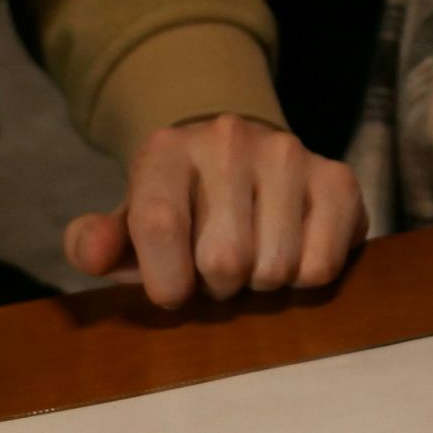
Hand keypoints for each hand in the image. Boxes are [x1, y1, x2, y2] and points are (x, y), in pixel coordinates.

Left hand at [64, 114, 367, 307]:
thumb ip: (95, 242)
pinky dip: (304, 280)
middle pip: (224, 259)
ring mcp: (289, 155)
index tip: (173, 292)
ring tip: (252, 263)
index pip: (160, 225)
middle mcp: (229, 139)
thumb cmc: (178, 209)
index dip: (167, 282)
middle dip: (218, 288)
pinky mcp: (338, 179)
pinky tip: (290, 255)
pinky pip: (322, 265)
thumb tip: (95, 254)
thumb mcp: (127, 225)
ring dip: (261, 286)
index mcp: (166, 150)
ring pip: (276, 268)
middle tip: (216, 274)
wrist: (239, 157)